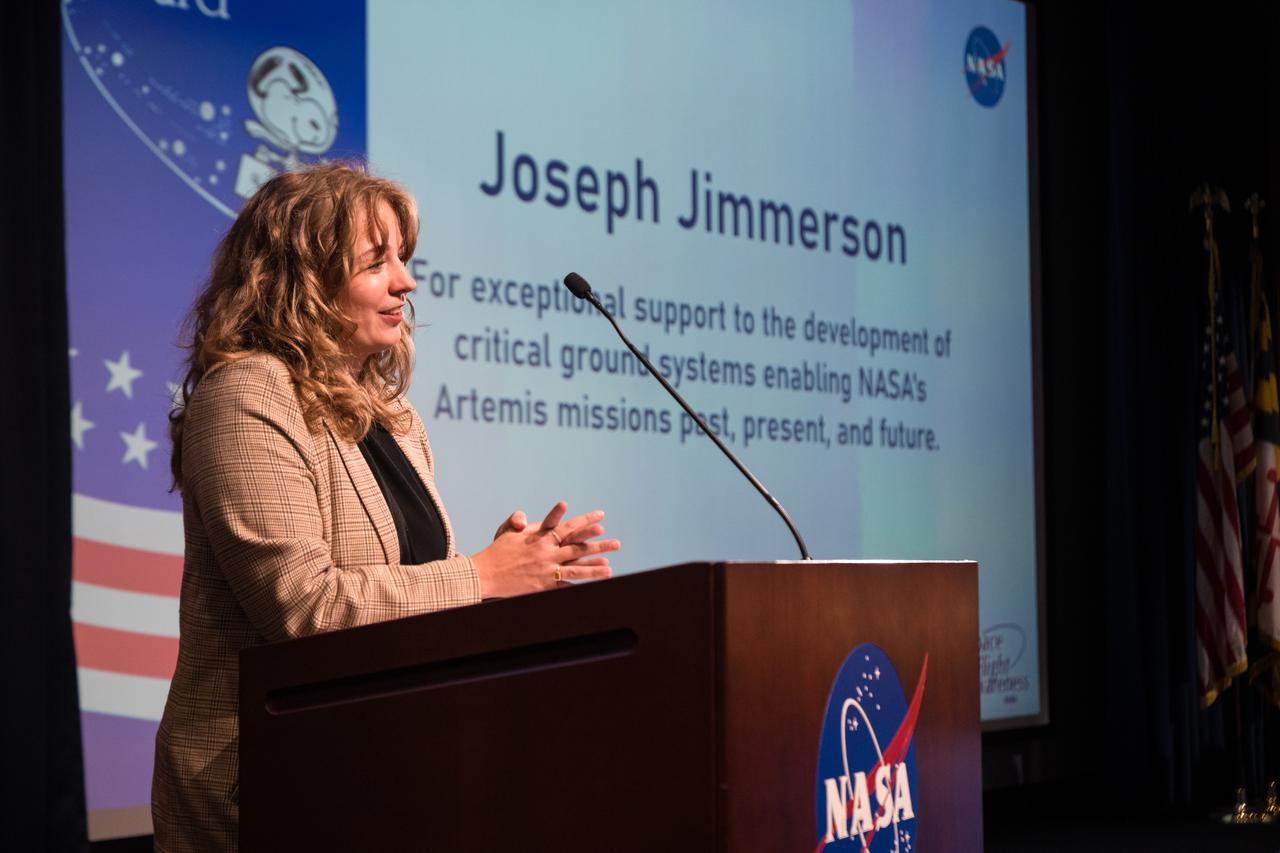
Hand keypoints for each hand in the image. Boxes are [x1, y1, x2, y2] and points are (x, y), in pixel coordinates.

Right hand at [471, 501, 617, 597]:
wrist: (486, 573)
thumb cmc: (497, 551)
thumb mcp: (509, 532)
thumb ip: (520, 522)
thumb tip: (524, 519)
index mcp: (541, 537)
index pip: (567, 526)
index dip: (585, 521)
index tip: (600, 517)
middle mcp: (546, 552)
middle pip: (578, 547)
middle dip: (598, 545)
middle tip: (617, 543)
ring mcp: (546, 569)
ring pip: (575, 568)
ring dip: (594, 568)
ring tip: (610, 568)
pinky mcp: (543, 584)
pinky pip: (564, 584)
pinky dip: (577, 584)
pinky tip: (588, 587)